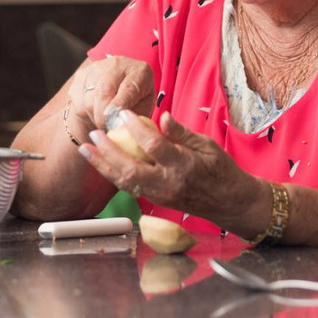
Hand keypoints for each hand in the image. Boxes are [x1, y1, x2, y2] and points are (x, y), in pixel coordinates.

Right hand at [68, 56, 154, 135]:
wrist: (118, 92)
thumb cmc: (135, 104)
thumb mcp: (143, 110)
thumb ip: (135, 116)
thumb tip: (120, 124)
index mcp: (140, 72)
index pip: (128, 87)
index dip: (119, 103)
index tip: (112, 117)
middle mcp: (119, 64)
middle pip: (104, 89)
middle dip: (102, 113)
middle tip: (104, 127)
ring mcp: (98, 67)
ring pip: (89, 96)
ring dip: (93, 114)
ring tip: (103, 121)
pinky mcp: (82, 74)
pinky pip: (77, 98)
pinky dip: (84, 110)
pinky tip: (94, 113)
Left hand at [82, 111, 267, 225]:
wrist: (230, 203)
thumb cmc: (221, 170)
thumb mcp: (207, 145)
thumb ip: (182, 133)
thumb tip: (162, 116)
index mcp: (183, 166)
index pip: (153, 146)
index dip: (136, 128)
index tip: (122, 113)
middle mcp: (168, 183)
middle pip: (130, 169)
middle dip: (108, 151)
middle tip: (93, 133)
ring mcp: (160, 196)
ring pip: (125, 182)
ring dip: (103, 165)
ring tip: (86, 148)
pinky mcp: (156, 201)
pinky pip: (129, 188)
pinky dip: (113, 174)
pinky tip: (102, 162)